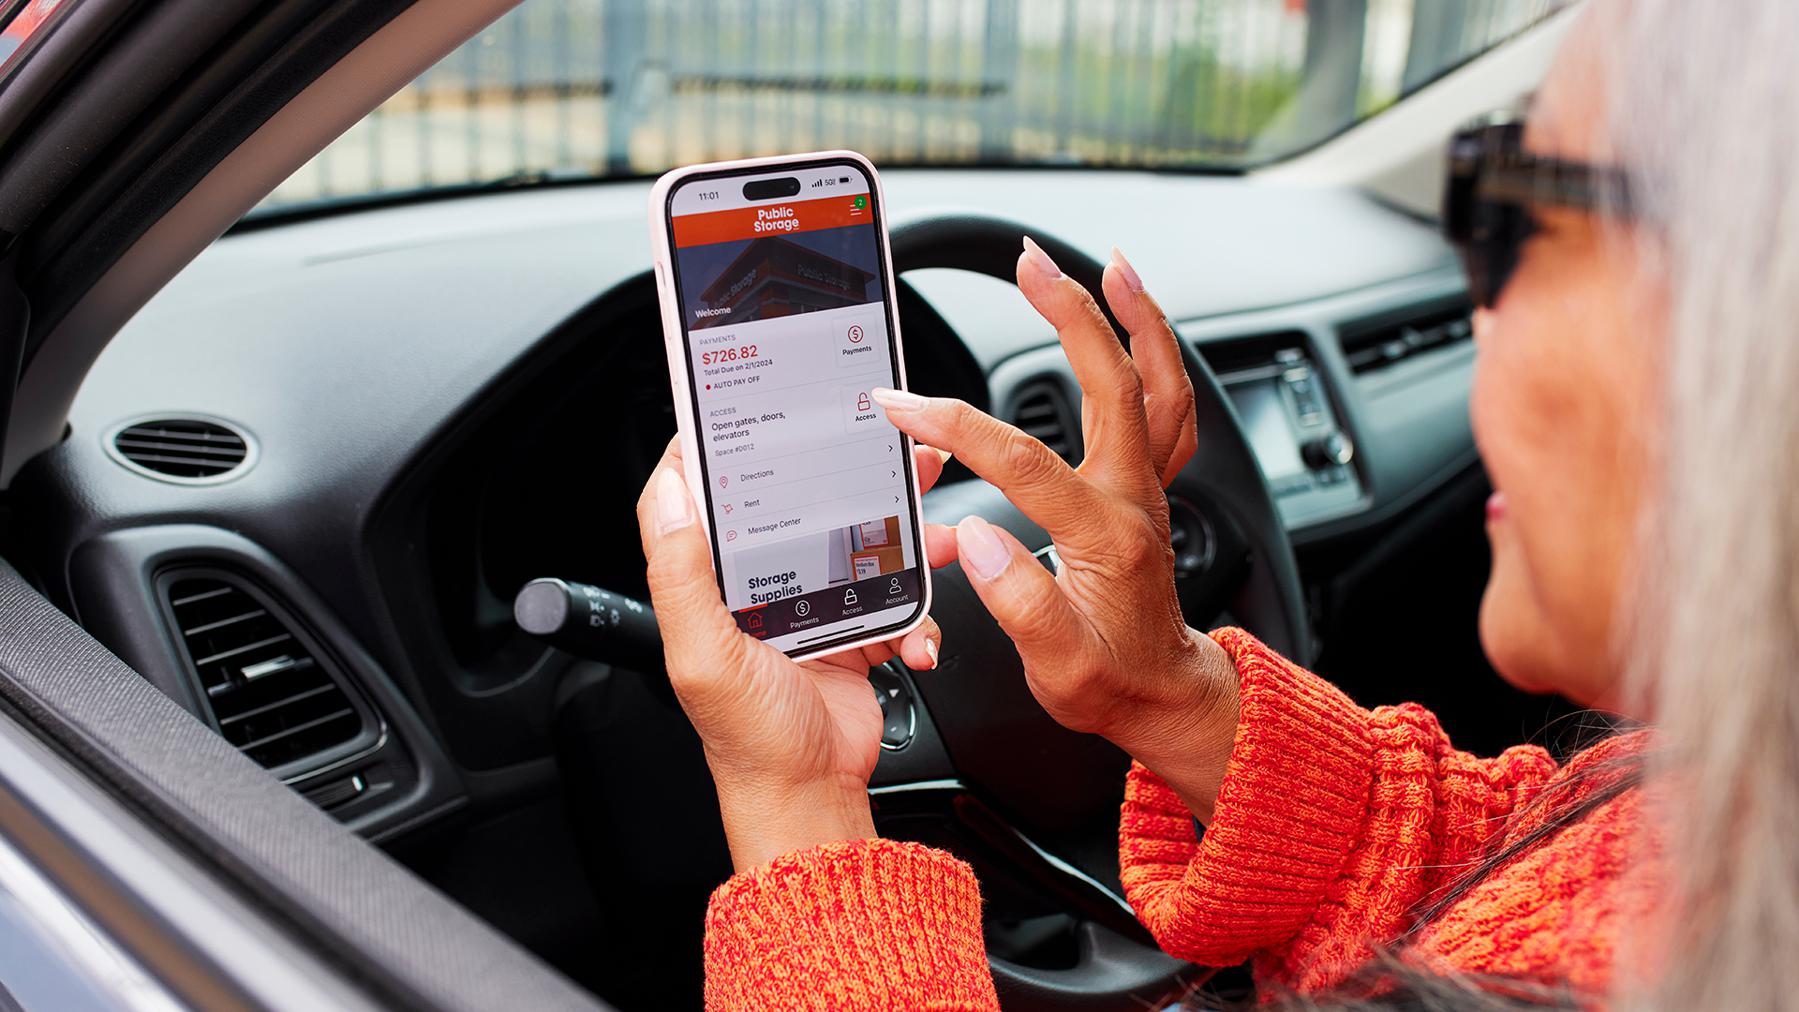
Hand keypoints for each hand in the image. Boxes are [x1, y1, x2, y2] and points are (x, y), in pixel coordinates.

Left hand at [635, 437, 952, 869]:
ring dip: (907, 534)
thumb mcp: (702, 653)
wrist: (811, 797)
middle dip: (849, 471)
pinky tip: (921, 635)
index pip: (705, 492)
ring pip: (863, 541)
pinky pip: (896, 599)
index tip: (757, 403)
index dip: (725, 443)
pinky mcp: (858, 630)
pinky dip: (919, 613)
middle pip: (802, 502)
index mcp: (712, 581)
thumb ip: (682, 571)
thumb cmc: (748, 740)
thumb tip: (672, 490)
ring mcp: (814, 604)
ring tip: (941, 530)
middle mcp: (760, 585)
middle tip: (890, 444)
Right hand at [871, 239, 1239, 821]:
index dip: (958, 426)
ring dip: (1135, 317)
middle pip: (1112, 385)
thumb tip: (975, 538)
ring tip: (1108, 264)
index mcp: (1104, 538)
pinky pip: (1167, 405)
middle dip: (1069, 315)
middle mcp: (1135, 499)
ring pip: (1158, 383)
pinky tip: (1132, 322)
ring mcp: (1150, 488)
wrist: (1163, 694)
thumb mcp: (1058, 669)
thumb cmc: (1108, 682)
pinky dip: (1154, 353)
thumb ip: (1019, 603)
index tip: (902, 404)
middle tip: (1031, 264)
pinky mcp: (1152, 486)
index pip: (1025, 463)